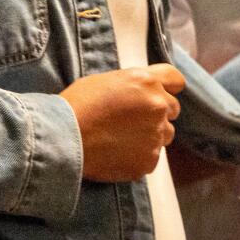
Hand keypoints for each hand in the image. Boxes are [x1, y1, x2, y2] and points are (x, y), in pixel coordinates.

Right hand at [60, 63, 182, 181]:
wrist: (64, 137)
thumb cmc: (78, 105)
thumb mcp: (106, 80)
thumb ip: (134, 85)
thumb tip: (142, 94)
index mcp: (146, 81)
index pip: (175, 79)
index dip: (169, 86)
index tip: (164, 92)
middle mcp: (157, 106)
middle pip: (172, 109)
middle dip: (156, 113)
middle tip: (131, 119)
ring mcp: (155, 135)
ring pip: (164, 134)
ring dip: (150, 135)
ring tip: (121, 137)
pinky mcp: (149, 160)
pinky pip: (151, 156)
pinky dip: (138, 155)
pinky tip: (116, 151)